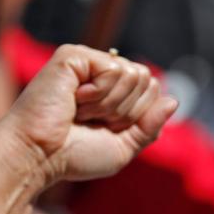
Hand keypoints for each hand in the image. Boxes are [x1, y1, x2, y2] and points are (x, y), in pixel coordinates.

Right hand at [0, 46, 176, 213]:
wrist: (40, 157)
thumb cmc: (73, 156)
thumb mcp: (123, 148)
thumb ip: (149, 126)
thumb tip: (174, 101)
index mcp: (112, 93)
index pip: (152, 91)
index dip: (137, 116)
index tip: (105, 128)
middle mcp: (100, 73)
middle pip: (146, 79)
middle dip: (125, 111)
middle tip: (91, 120)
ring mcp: (87, 62)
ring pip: (133, 75)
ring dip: (110, 105)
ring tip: (80, 112)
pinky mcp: (73, 55)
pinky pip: (114, 69)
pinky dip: (99, 94)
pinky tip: (74, 101)